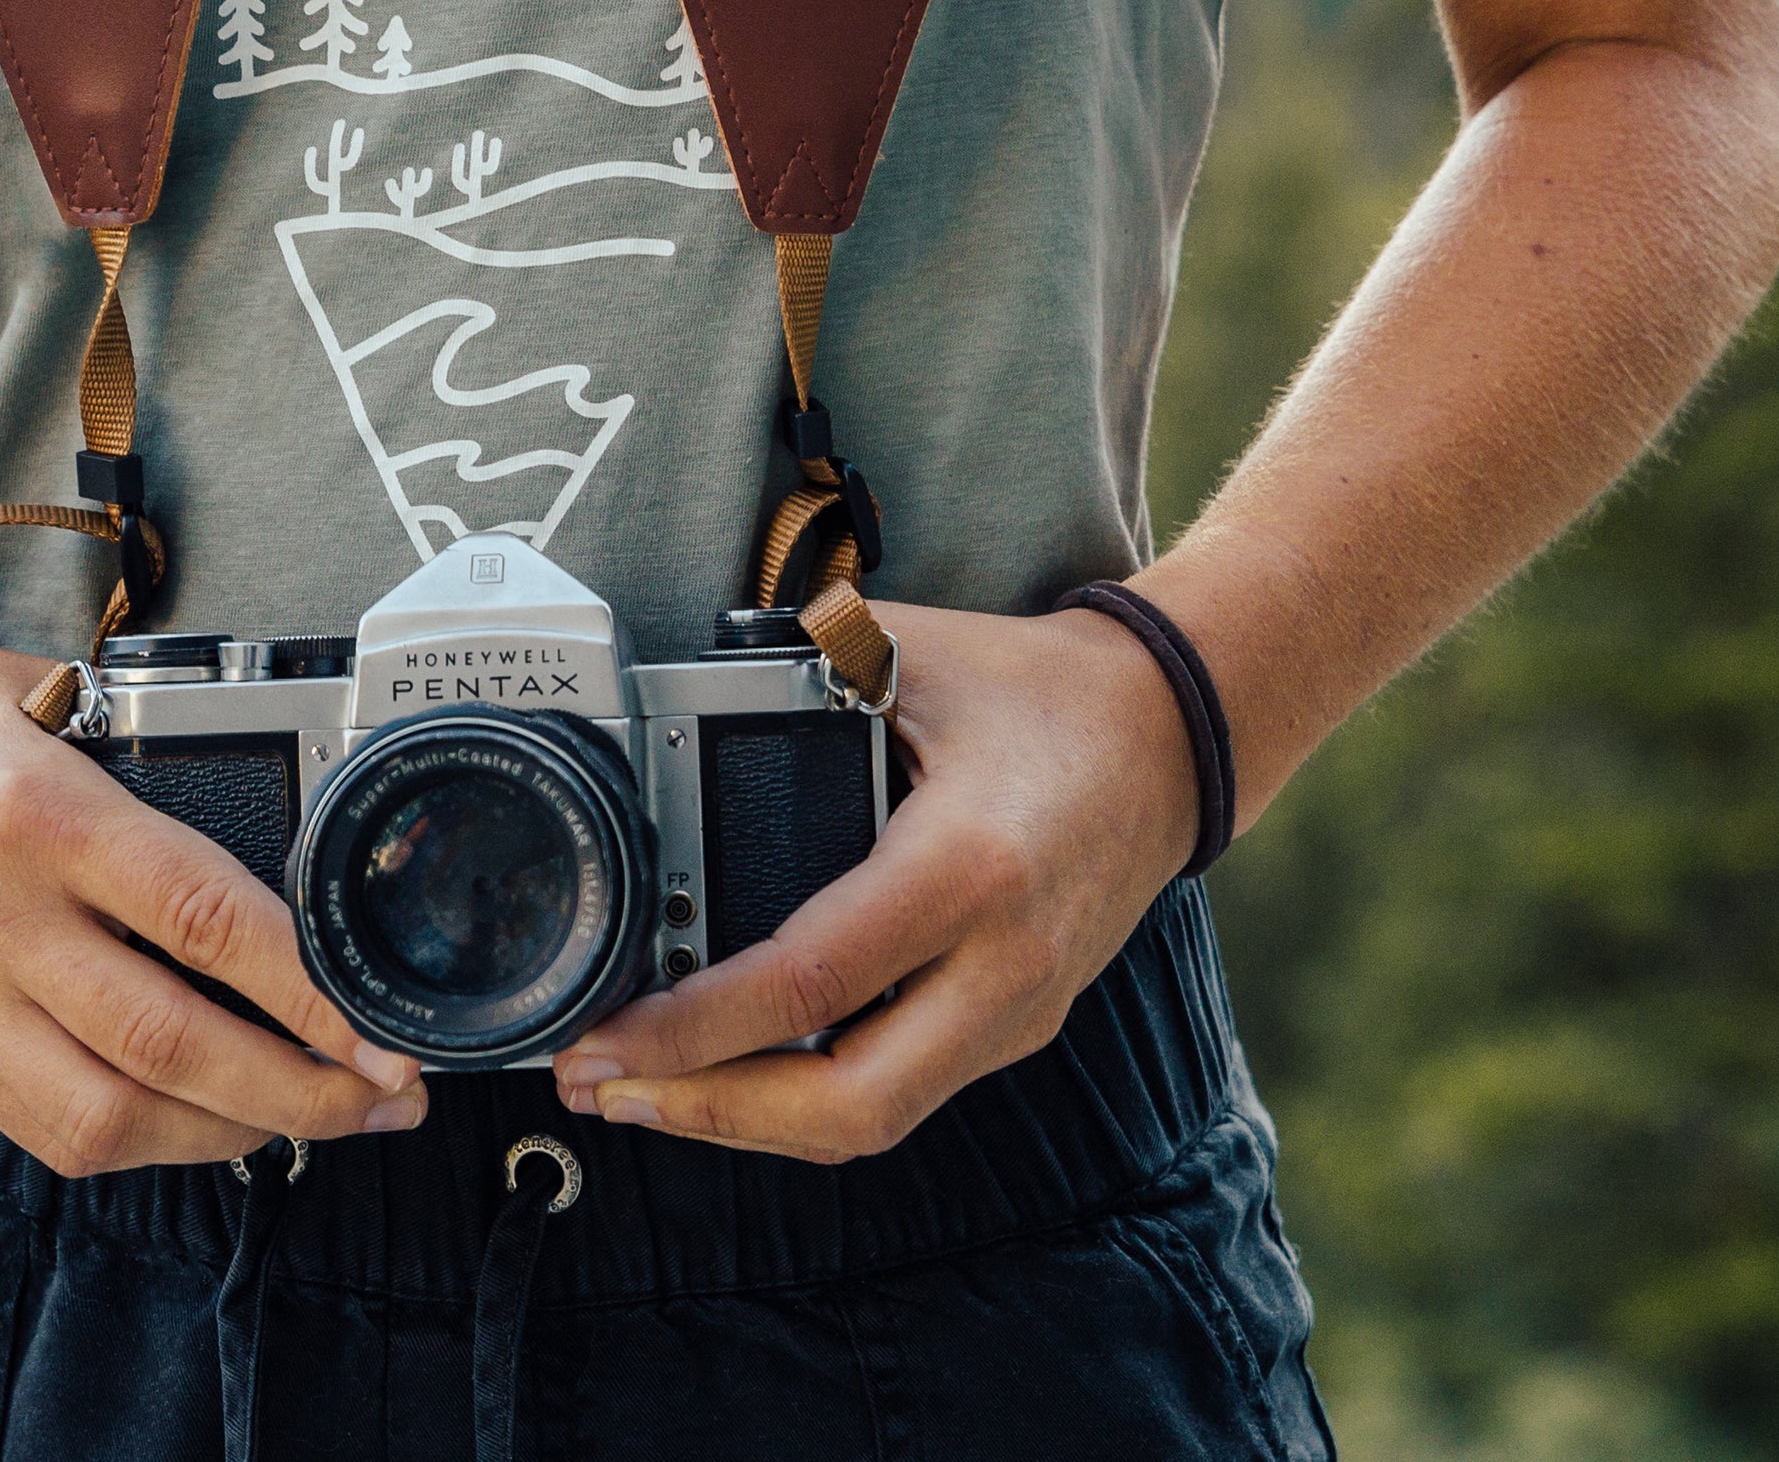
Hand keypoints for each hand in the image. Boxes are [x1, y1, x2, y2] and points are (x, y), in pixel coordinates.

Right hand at [0, 607, 426, 1175]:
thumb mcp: (53, 697)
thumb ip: (156, 769)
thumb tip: (288, 839)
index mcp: (39, 815)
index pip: (201, 920)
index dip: (309, 992)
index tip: (385, 1030)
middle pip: (170, 1044)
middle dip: (303, 1091)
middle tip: (389, 1097)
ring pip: (112, 1116)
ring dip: (233, 1135)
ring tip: (317, 1115)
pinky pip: (51, 1131)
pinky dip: (147, 1143)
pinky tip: (211, 1123)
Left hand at [548, 597, 1195, 1161]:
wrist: (1177, 735)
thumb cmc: (1038, 687)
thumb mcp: (911, 652)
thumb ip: (793, 670)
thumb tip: (668, 687)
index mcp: (967, 867)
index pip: (811, 982)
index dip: (694, 1028)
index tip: (604, 1037)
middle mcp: (1002, 964)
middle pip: (846, 1108)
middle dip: (707, 1115)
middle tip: (601, 1088)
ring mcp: (1019, 1012)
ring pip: (873, 1121)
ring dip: (748, 1124)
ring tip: (642, 1093)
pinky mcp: (1020, 1028)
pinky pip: (901, 1096)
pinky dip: (805, 1103)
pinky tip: (730, 1077)